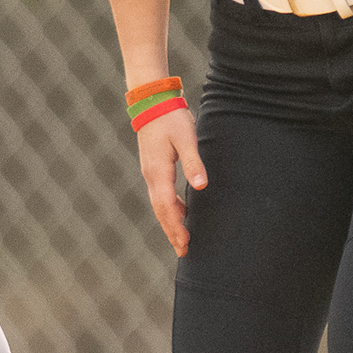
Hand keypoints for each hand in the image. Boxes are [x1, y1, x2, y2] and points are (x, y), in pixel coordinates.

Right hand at [136, 107, 206, 256]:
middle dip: (171, 231)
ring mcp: (150, 172)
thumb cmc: (171, 119)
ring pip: (159, 205)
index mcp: (158, 171)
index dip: (176, 226)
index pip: (166, 206)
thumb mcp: (186, 139)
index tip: (185, 242)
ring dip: (169, 222)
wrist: (152, 102)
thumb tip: (201, 186)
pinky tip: (181, 213)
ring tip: (181, 239)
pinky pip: (161, 195)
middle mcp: (151, 175)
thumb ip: (193, 163)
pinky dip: (170, 208)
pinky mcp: (154, 168)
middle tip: (183, 250)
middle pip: (160, 211)